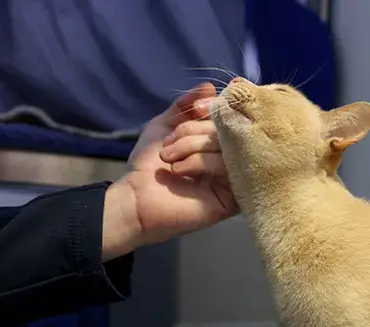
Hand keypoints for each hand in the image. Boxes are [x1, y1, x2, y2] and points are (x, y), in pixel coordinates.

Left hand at [102, 82, 236, 259]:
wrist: (135, 198)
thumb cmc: (148, 165)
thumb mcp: (165, 125)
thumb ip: (185, 105)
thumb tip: (210, 86)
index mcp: (217, 142)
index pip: (231, 117)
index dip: (217, 108)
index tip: (196, 109)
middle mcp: (230, 158)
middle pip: (231, 130)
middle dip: (196, 131)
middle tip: (170, 143)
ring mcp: (234, 178)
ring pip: (230, 148)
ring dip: (193, 147)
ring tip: (169, 159)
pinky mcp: (234, 198)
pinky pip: (231, 170)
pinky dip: (203, 164)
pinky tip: (181, 171)